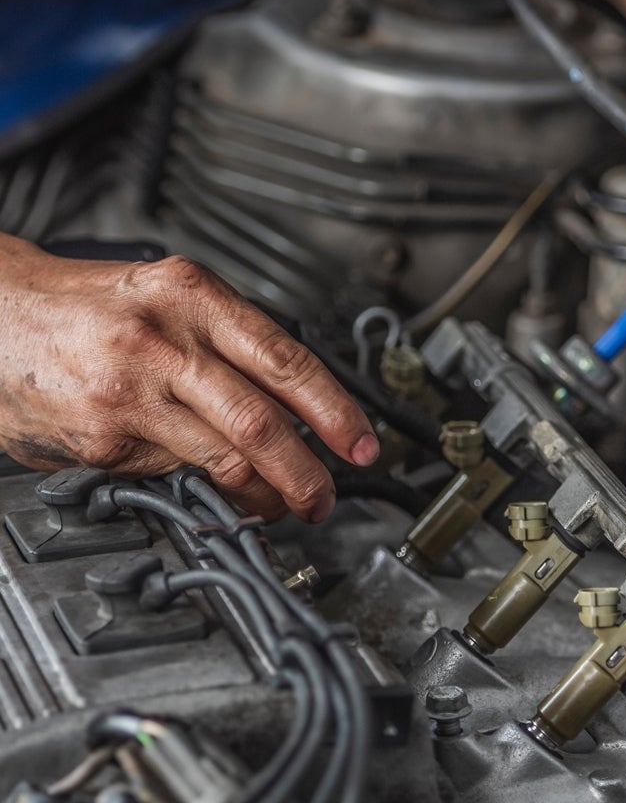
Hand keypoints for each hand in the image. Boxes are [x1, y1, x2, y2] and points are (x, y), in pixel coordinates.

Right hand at [0, 238, 378, 520]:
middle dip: (307, 471)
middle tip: (326, 496)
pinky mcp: (102, 437)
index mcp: (191, 296)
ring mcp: (129, 393)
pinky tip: (208, 489)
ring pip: (223, 457)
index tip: (363, 444)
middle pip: (262, 420)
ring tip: (282, 506)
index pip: (286, 359)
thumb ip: (229, 341)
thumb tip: (297, 403)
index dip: (335, 410)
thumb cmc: (86, 308)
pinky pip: (169, 472)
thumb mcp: (166, 297)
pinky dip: (198, 486)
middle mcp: (162, 341)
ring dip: (264, 494)